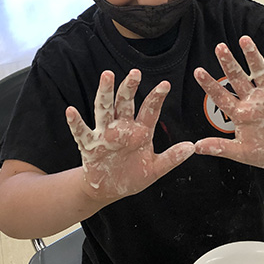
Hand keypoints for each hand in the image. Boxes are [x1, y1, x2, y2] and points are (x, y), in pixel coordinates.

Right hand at [66, 69, 194, 199]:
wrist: (108, 190)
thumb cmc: (132, 176)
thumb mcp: (154, 170)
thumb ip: (171, 158)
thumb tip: (192, 147)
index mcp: (140, 131)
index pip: (149, 110)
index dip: (156, 98)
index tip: (165, 85)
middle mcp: (122, 128)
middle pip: (125, 103)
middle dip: (130, 88)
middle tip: (135, 73)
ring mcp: (104, 134)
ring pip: (104, 109)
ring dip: (105, 93)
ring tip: (107, 76)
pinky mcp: (89, 145)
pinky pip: (81, 132)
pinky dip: (76, 122)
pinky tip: (71, 111)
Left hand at [194, 37, 263, 167]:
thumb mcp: (242, 153)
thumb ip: (221, 148)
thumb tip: (196, 147)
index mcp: (241, 113)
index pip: (222, 96)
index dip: (210, 85)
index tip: (198, 72)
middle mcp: (254, 100)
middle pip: (239, 78)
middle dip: (229, 63)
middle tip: (219, 47)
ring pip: (261, 72)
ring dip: (253, 56)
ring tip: (245, 40)